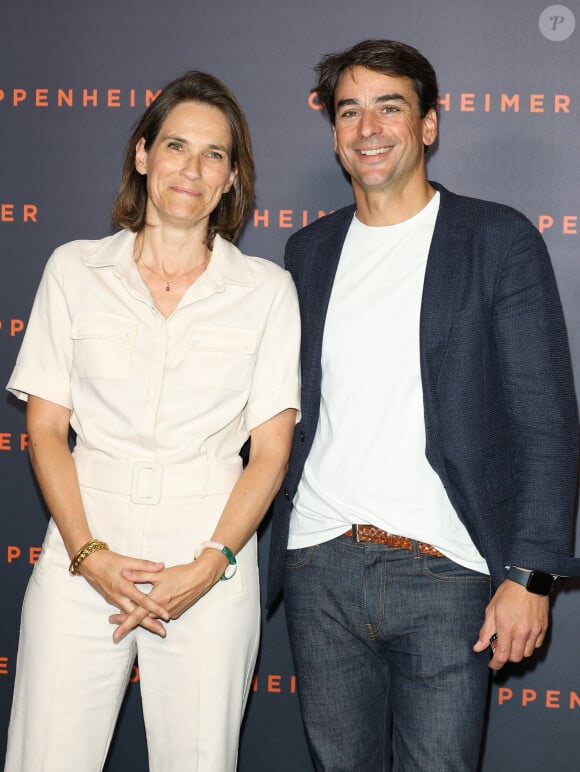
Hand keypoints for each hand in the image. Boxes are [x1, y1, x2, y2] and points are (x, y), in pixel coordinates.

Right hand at [79, 549, 169, 638]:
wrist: (90, 564)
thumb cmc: (109, 561)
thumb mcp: (128, 561)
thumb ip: (145, 565)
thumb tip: (161, 566)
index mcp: (124, 587)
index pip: (142, 600)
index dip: (155, 608)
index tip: (166, 614)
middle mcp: (119, 597)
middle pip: (136, 615)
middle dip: (150, 624)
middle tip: (163, 632)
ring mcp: (115, 600)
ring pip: (130, 615)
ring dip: (143, 623)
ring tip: (157, 629)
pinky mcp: (113, 600)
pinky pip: (125, 612)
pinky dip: (133, 618)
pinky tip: (142, 621)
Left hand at [108, 549, 227, 641]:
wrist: (200, 578)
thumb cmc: (180, 574)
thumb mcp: (158, 573)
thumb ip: (139, 574)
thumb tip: (123, 573)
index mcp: (155, 601)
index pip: (136, 616)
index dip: (124, 626)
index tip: (114, 636)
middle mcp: (162, 611)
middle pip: (141, 619)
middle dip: (126, 621)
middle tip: (113, 620)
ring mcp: (170, 613)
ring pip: (151, 618)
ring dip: (140, 617)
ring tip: (126, 614)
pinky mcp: (177, 612)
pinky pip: (162, 616)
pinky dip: (153, 614)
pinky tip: (150, 608)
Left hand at [473, 578, 548, 669]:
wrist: (527, 581)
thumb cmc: (509, 593)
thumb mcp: (491, 610)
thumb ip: (486, 631)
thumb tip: (478, 646)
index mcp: (507, 628)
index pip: (502, 656)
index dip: (496, 664)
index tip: (493, 665)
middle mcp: (522, 632)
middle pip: (515, 657)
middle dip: (506, 656)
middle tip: (501, 647)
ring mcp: (534, 631)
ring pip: (527, 653)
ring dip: (518, 651)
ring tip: (512, 640)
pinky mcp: (543, 628)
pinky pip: (537, 645)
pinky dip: (529, 645)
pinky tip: (523, 636)